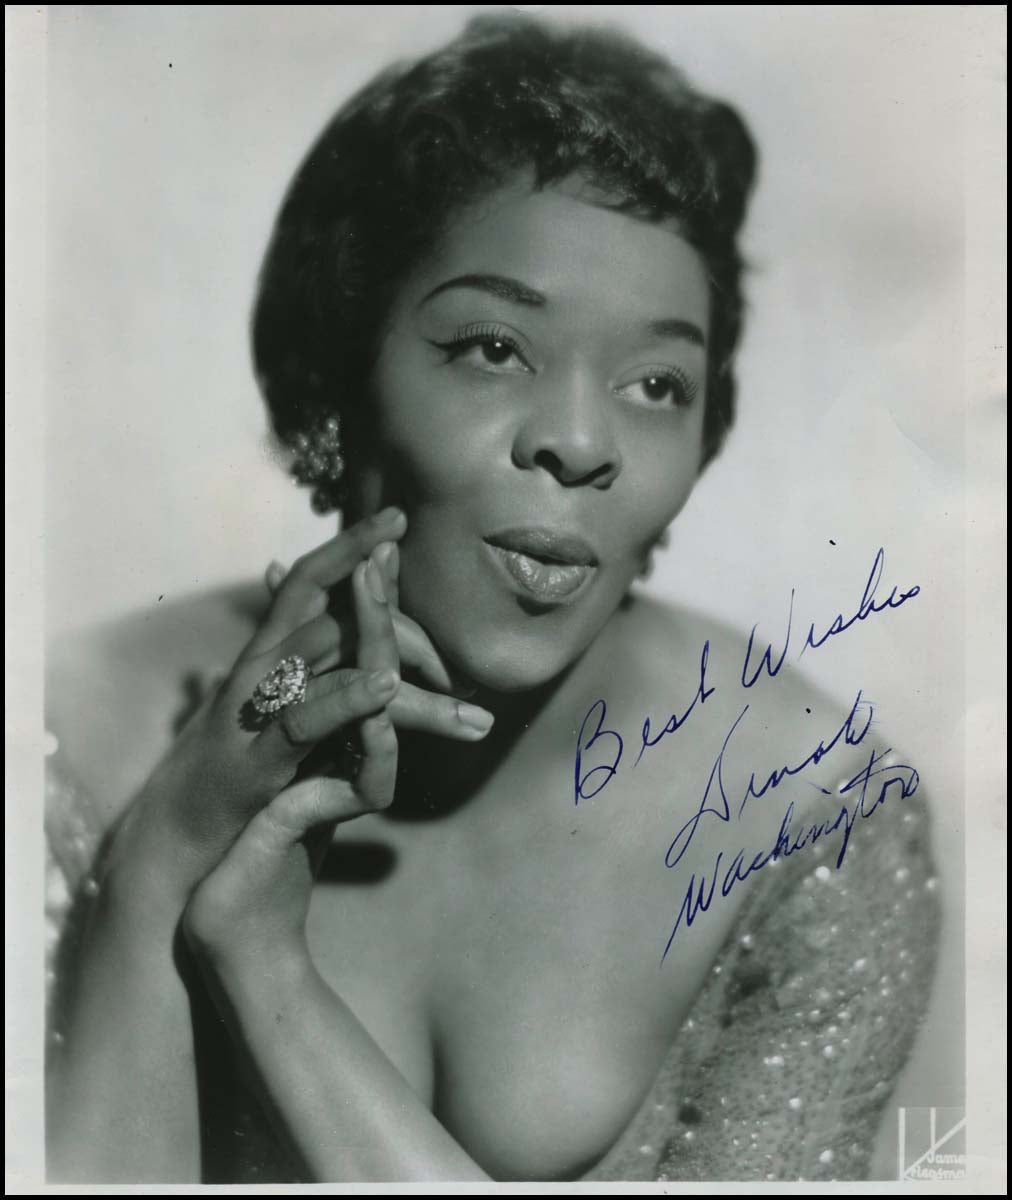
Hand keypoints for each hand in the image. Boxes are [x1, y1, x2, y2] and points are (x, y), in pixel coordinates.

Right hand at [108, 506, 492, 903]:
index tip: (399, 517)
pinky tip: (386, 689)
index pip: (311, 578)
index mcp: (267, 648)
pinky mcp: (257, 754)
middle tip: (456, 657)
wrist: (188, 833)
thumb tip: (340, 606)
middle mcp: (258, 664)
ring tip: (454, 681)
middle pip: (332, 614)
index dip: (353, 543)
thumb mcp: (282, 700)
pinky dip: (347, 696)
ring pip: (328, 659)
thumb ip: (314, 654)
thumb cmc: (248, 761)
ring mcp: (254, 705)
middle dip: (396, 617)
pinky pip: (305, 714)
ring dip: (398, 664)